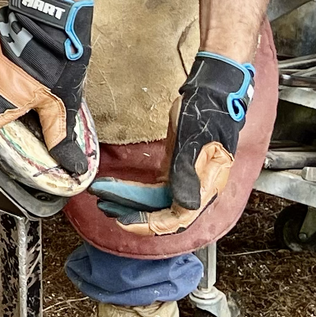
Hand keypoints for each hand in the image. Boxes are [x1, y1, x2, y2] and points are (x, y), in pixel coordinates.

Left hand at [94, 47, 253, 235]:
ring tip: (103, 195)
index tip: (124, 221)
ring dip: (130, 201)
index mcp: (207, 186)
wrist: (212, 91)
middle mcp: (197, 188)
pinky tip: (117, 187)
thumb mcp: (194, 142)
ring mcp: (185, 179)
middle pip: (163, 212)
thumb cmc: (208, 113)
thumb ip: (187, 174)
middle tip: (103, 204)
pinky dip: (135, 190)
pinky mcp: (176, 169)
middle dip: (132, 211)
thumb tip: (185, 208)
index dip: (150, 224)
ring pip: (155, 201)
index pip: (178, 218)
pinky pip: (154, 188)